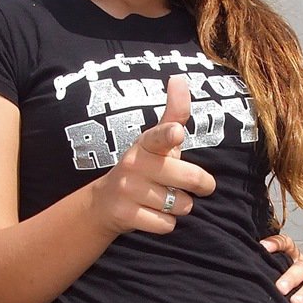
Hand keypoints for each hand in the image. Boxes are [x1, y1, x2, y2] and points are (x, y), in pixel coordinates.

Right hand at [91, 75, 215, 236]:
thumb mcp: (156, 143)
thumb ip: (174, 114)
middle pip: (187, 178)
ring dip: (180, 207)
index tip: (176, 133)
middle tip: (193, 187)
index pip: (159, 136)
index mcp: (146, 144)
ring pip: (180, 204)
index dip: (169, 135)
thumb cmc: (142, 169)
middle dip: (199, 186)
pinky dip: (166, 223)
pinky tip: (153, 215)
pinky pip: (166, 224)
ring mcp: (127, 190)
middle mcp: (134, 164)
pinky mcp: (125, 214)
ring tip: (163, 200)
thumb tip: (179, 78)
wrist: (103, 204)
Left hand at [260, 232, 302, 302]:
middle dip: (291, 278)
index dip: (275, 244)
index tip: (261, 247)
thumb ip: (266, 268)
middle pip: (301, 268)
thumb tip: (236, 266)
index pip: (287, 244)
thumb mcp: (281, 271)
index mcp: (295, 257)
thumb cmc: (295, 281)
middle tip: (279, 288)